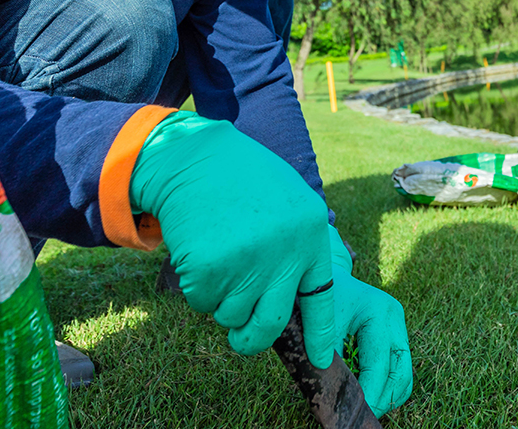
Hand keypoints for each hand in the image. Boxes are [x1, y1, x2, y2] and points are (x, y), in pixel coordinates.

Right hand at [130, 113, 336, 365]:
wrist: (195, 158)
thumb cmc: (242, 179)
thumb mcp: (289, 201)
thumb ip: (297, 245)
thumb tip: (292, 300)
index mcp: (310, 236)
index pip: (321, 299)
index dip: (320, 333)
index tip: (321, 359)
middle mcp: (285, 254)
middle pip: (271, 323)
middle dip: (252, 339)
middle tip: (241, 339)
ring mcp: (249, 264)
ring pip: (232, 315)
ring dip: (220, 301)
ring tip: (218, 260)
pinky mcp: (211, 270)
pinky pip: (203, 303)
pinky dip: (197, 288)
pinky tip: (199, 252)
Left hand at [327, 225, 412, 416]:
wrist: (322, 276)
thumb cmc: (316, 297)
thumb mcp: (319, 326)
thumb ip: (327, 360)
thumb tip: (333, 399)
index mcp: (379, 312)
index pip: (379, 365)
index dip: (369, 394)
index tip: (351, 411)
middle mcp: (395, 319)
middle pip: (402, 375)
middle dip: (382, 400)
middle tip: (360, 414)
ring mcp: (398, 327)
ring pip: (404, 378)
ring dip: (386, 398)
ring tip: (361, 405)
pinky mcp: (394, 337)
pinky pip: (398, 373)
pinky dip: (385, 388)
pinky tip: (364, 393)